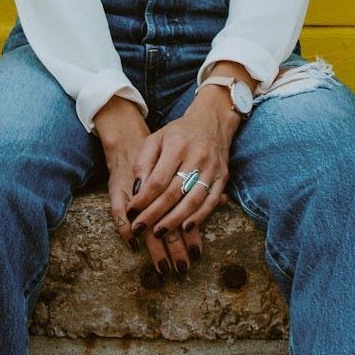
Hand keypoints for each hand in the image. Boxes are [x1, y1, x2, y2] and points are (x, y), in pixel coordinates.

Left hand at [125, 87, 238, 274]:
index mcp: (177, 145)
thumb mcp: (156, 139)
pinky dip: (199, 217)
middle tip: (140, 228)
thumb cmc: (178, 133)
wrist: (211, 121)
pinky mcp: (223, 177)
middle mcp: (197, 156)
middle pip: (174, 193)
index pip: (158, 179)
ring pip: (193, 200)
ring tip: (159, 232)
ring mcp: (212, 168)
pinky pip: (211, 202)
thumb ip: (144, 162)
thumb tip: (137, 190)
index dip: (144, 199)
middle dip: (155, 214)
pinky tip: (185, 227)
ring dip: (175, 220)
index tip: (131, 212)